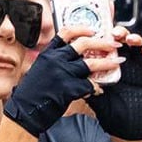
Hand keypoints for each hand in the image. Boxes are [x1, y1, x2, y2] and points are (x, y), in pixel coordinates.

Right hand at [3, 26, 121, 136]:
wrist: (24, 112)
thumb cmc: (30, 95)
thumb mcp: (39, 71)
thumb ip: (54, 63)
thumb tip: (71, 59)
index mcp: (47, 54)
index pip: (66, 33)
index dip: (82, 29)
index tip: (93, 30)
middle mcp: (55, 60)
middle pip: (84, 44)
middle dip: (102, 43)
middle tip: (113, 45)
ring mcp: (62, 74)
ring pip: (91, 64)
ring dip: (107, 63)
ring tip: (117, 62)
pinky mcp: (68, 88)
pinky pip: (89, 85)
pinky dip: (96, 88)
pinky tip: (98, 90)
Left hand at [87, 27, 141, 140]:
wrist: (125, 124)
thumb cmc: (108, 109)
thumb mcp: (93, 92)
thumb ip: (87, 80)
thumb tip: (72, 67)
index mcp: (108, 64)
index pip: (105, 45)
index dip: (102, 37)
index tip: (96, 33)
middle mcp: (124, 60)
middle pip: (121, 41)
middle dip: (118, 34)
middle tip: (114, 33)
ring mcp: (138, 64)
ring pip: (138, 45)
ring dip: (134, 39)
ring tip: (129, 39)